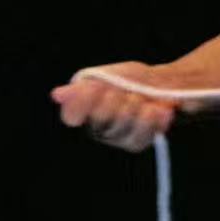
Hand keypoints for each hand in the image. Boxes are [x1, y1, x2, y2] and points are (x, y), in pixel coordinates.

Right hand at [50, 61, 176, 152]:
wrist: (163, 86)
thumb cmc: (130, 79)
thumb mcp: (107, 76)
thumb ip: (84, 87)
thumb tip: (56, 95)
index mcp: (82, 109)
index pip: (71, 115)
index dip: (84, 101)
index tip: (99, 86)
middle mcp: (95, 127)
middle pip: (101, 117)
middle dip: (118, 98)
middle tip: (127, 90)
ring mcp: (115, 138)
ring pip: (122, 124)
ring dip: (137, 106)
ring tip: (144, 98)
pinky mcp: (134, 144)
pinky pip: (142, 134)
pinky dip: (153, 118)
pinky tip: (159, 109)